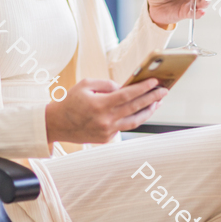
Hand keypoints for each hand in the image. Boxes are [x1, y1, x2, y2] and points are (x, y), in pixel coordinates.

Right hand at [44, 78, 166, 143]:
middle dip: (152, 98)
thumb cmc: (71, 101)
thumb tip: (124, 88)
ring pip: (134, 121)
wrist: (57, 124)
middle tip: (164, 91)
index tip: (155, 82)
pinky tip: (139, 111)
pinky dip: (132, 118)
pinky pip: (123, 127)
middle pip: (135, 108)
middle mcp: (105, 120)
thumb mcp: (85, 85)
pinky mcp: (106, 139)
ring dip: (148, 111)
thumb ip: (106, 84)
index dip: (143, 88)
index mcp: (100, 105)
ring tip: (157, 102)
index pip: (128, 95)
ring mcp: (107, 132)